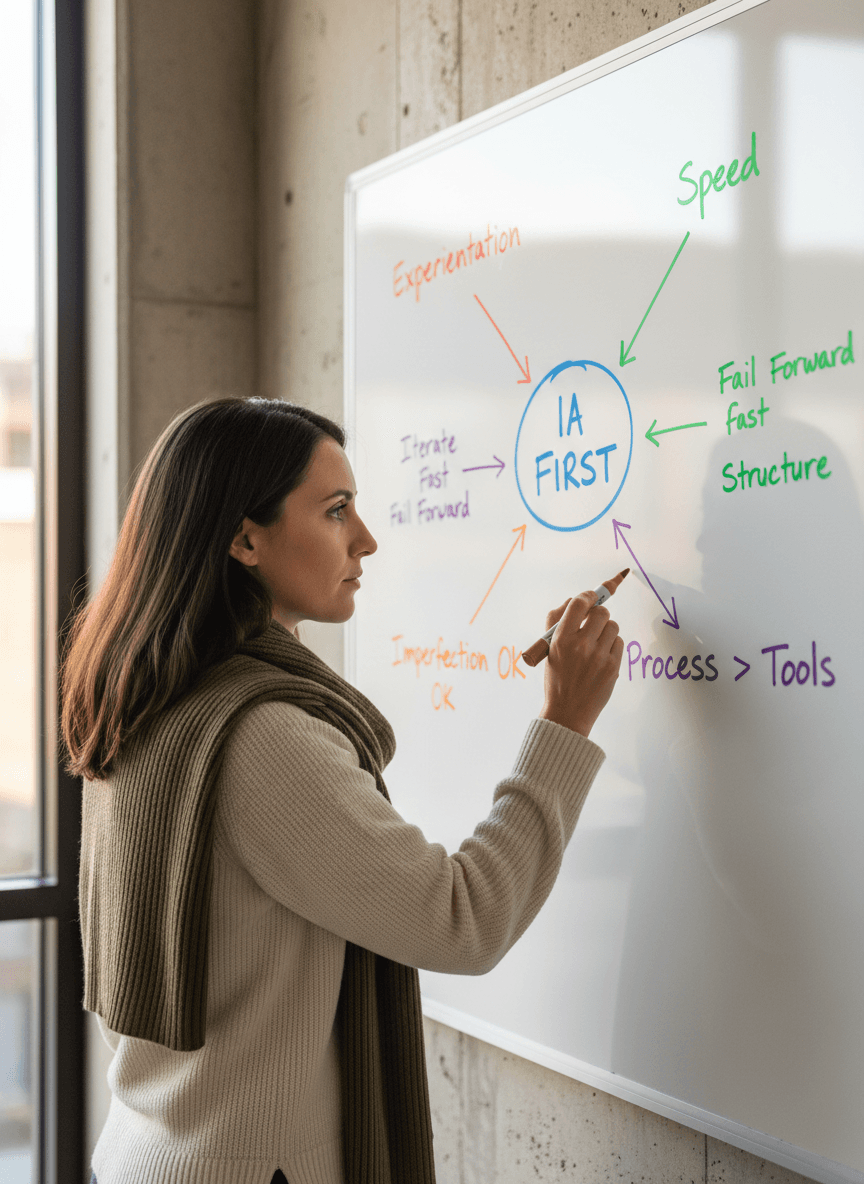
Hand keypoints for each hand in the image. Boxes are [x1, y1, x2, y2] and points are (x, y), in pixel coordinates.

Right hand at [537, 591, 622, 736]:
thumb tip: (576, 599)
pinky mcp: (613, 666)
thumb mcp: (548, 649)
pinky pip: (619, 642)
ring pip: (613, 626)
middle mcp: (581, 646)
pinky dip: (612, 645)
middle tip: (594, 623)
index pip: (578, 604)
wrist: (568, 711)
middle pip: (601, 612)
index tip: (591, 596)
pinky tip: (602, 656)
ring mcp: (599, 656)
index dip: (587, 596)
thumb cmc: (557, 678)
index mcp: (561, 639)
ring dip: (606, 630)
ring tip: (597, 644)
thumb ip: (557, 621)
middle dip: (599, 614)